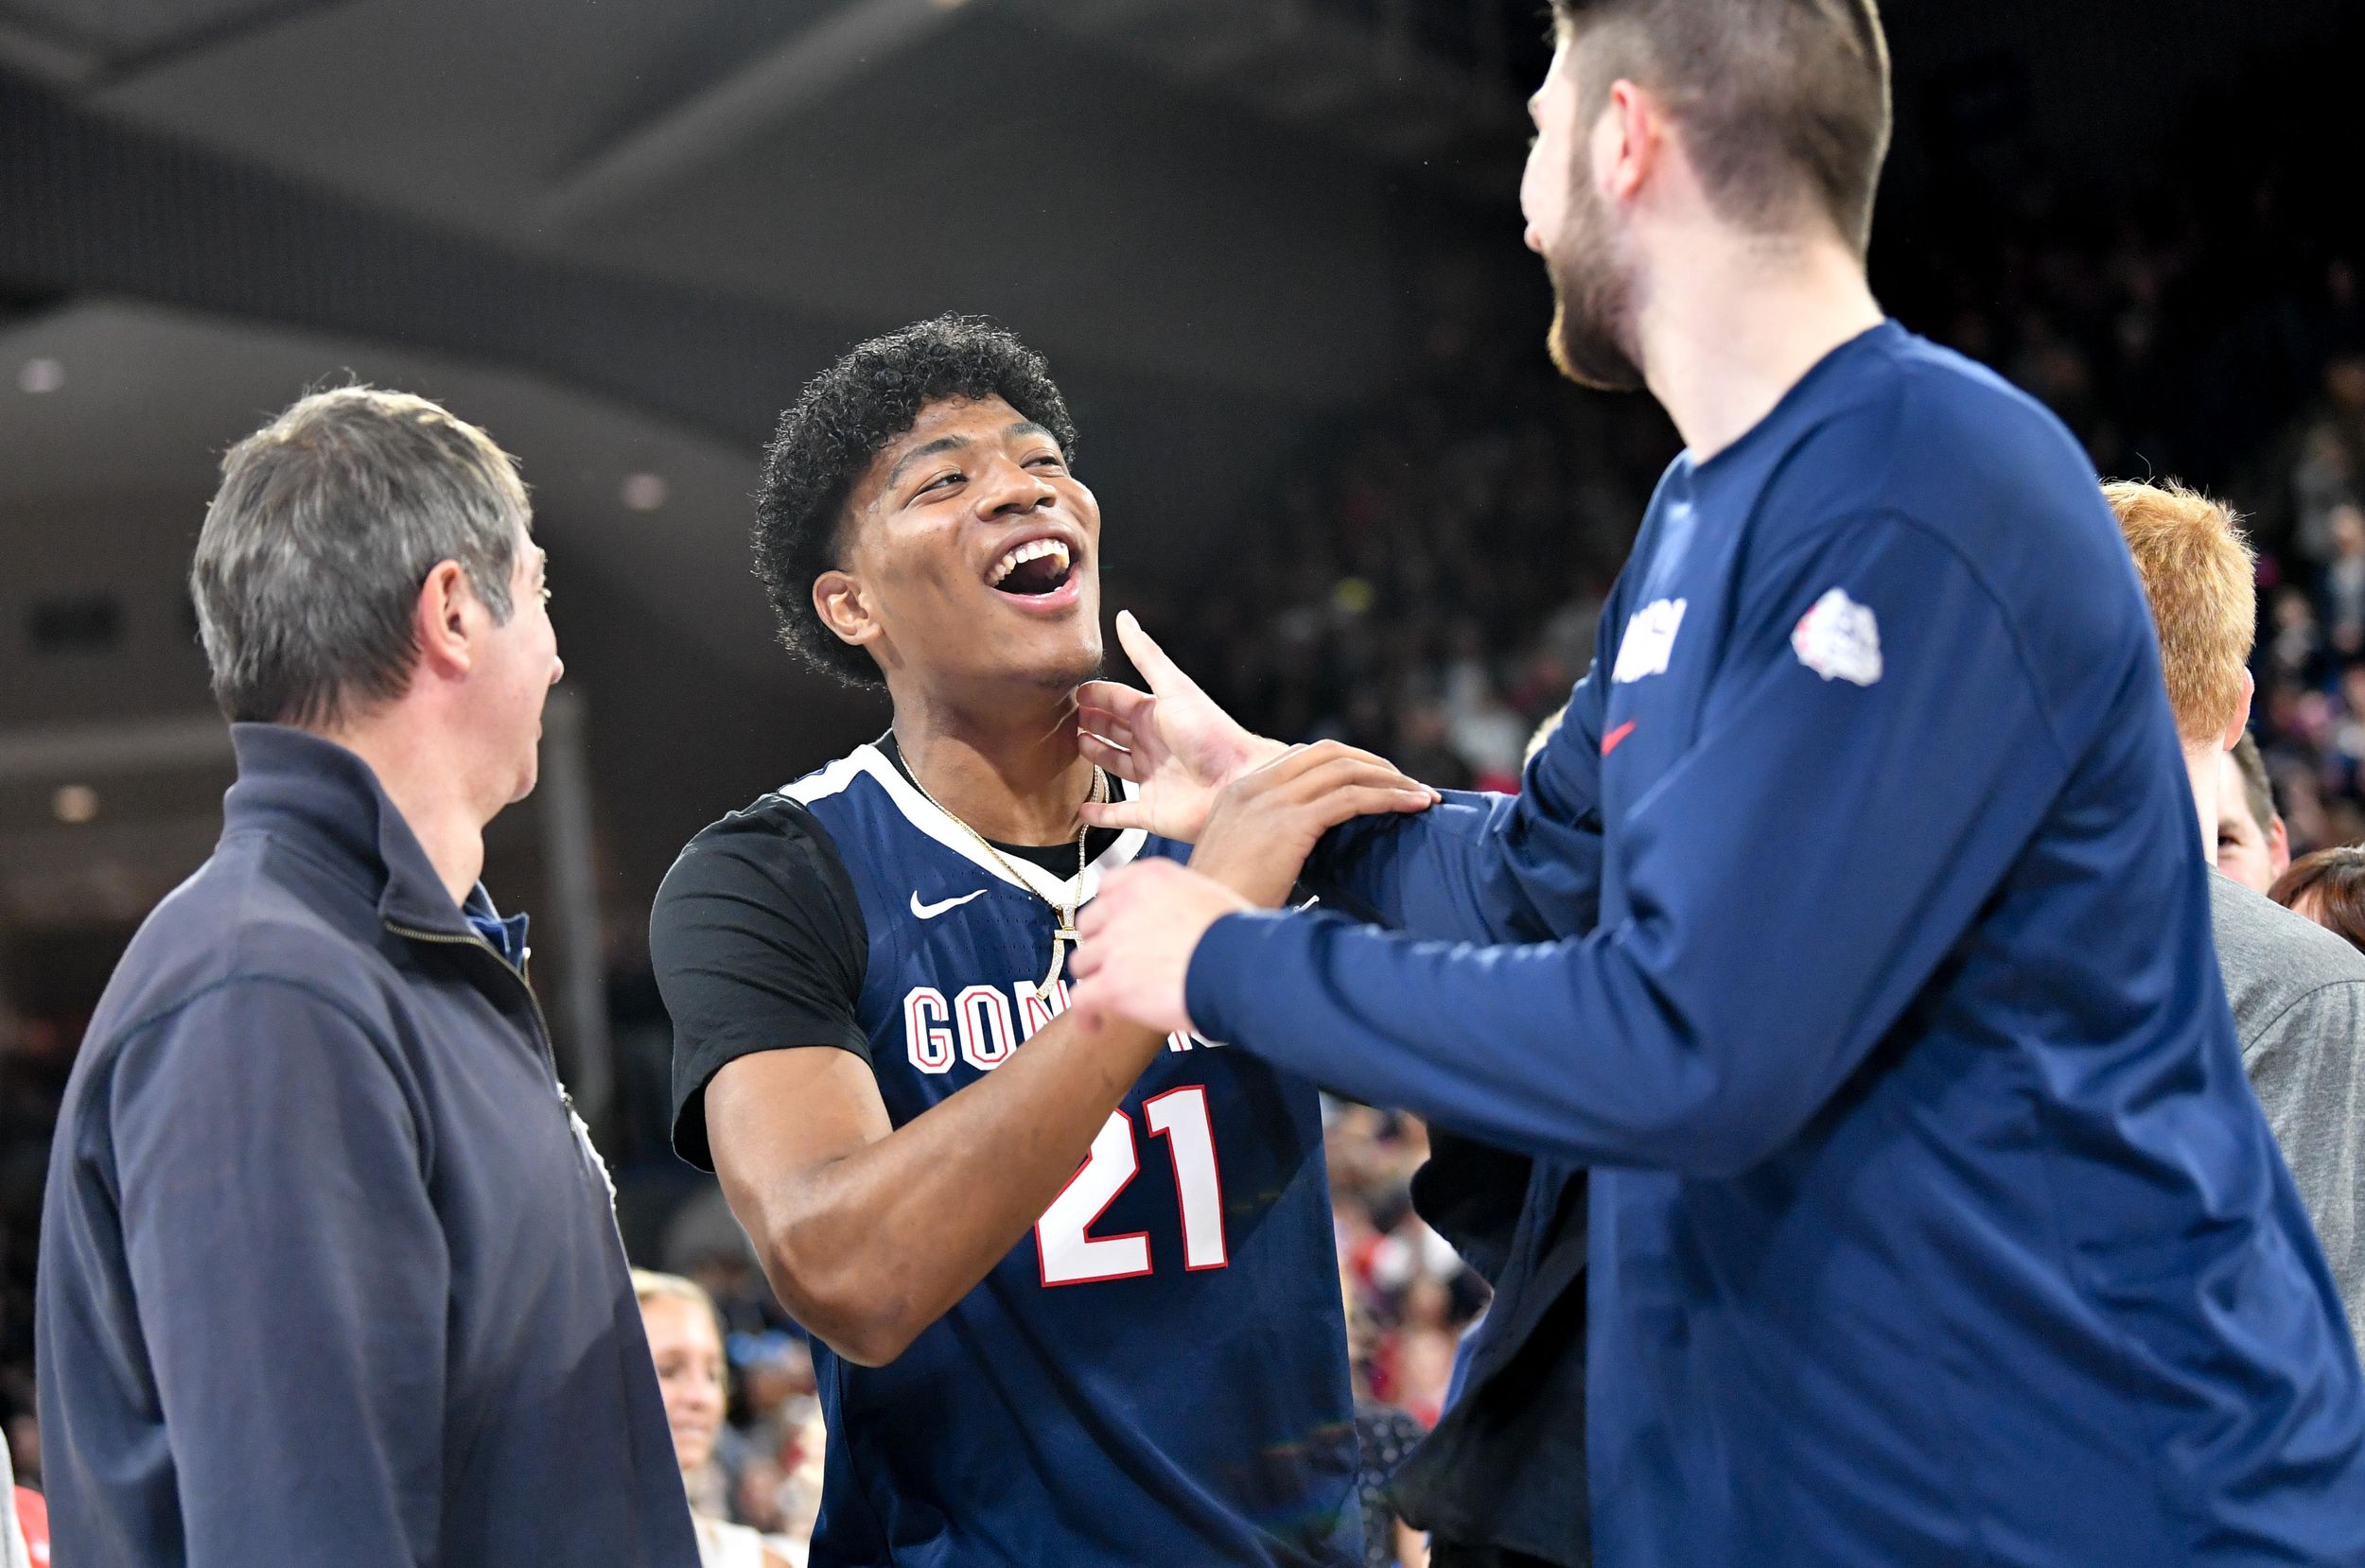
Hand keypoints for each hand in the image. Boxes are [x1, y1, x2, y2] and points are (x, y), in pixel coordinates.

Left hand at [1070, 860, 1249, 1036]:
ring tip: (1107, 998)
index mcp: (1150, 878)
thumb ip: (1175, 903)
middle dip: (1100, 944)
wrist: (1242, 966)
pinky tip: (1094, 1026)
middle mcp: (1125, 905)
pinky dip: (1084, 1015)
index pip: (1109, 886)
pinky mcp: (1112, 982)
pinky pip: (1080, 1000)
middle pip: (1090, 924)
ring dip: (1094, 978)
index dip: (1110, 911)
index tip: (1114, 925)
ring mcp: (1115, 944)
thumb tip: (1174, 926)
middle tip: (1115, 963)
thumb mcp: (1207, 897)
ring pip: (1082, 963)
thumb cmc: (1239, 938)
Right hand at [1075, 612, 1288, 841]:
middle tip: (1063, 717)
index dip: (1096, 696)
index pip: (1119, 701)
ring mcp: (1152, 779)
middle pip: (1115, 730)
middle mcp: (1153, 745)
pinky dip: (1100, 814)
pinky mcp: (1151, 812)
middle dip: (1091, 722)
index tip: (1071, 692)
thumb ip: (1146, 656)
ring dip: (1096, 755)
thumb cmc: (1211, 734)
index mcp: (1157, 716)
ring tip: (1072, 747)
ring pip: (1115, 764)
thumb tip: (1124, 618)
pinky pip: (1120, 814)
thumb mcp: (1174, 688)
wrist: (1237, 784)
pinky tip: (1082, 811)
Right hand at [1191, 740, 1438, 906]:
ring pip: (1346, 770)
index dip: (1348, 764)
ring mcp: (1269, 802)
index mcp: (1238, 793)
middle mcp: (1253, 788)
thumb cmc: (1222, 910)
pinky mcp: (1289, 824)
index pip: (1303, 757)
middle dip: (1375, 764)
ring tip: (1423, 796)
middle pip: (1328, 753)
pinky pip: (1352, 798)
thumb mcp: (1240, 863)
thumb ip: (1267, 843)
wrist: (1199, 930)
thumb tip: (1306, 851)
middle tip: (1409, 785)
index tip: (1379, 784)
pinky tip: (1414, 808)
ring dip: (1392, 780)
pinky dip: (1390, 799)